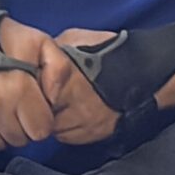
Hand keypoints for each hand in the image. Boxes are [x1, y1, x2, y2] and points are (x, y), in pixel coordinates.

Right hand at [0, 16, 57, 150]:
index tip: (34, 104)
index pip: (41, 131)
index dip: (41, 118)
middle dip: (21, 124)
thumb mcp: (41, 43)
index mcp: (17, 88)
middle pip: (19, 139)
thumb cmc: (2, 38)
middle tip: (16, 102)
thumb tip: (55, 99)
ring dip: (0, 129)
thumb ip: (59, 68)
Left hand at [36, 28, 123, 144]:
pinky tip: (70, 115)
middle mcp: (73, 99)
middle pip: (40, 110)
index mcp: (66, 73)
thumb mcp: (76, 38)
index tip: (29, 83)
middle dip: (39, 104)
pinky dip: (64, 128)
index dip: (29, 86)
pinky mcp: (92, 134)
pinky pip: (66, 136)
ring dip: (51, 118)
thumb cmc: (111, 52)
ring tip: (59, 105)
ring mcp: (83, 119)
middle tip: (43, 95)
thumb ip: (54, 49)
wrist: (145, 74)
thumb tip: (34, 56)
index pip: (33, 88)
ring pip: (52, 127)